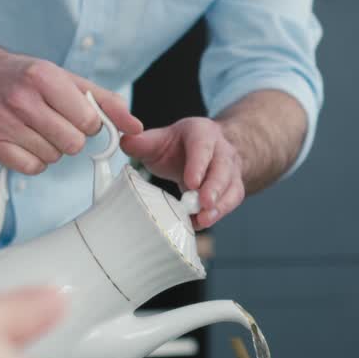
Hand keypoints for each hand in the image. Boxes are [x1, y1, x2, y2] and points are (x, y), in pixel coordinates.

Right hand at [0, 54, 142, 173]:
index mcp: (43, 77)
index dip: (89, 123)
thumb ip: (108, 103)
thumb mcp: (71, 81)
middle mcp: (20, 99)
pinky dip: (35, 160)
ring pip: (53, 157)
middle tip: (57, 122)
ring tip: (38, 128)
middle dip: (72, 136)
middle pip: (72, 143)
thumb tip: (136, 127)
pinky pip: (32, 168)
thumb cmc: (32, 80)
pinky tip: (26, 140)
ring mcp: (2, 122)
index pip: (88, 121)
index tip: (77, 115)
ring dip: (53, 147)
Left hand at [119, 116, 244, 229]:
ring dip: (219, 206)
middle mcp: (222, 150)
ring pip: (232, 187)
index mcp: (203, 133)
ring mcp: (231, 171)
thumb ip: (143, 142)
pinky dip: (217, 215)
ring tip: (204, 220)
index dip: (199, 165)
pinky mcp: (233, 188)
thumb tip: (125, 142)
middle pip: (223, 168)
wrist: (209, 151)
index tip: (191, 182)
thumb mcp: (161, 139)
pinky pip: (231, 202)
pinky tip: (200, 223)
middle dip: (214, 187)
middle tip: (204, 204)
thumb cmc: (181, 147)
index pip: (203, 146)